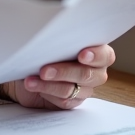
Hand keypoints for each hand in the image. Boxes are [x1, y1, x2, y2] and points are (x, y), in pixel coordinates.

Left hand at [0, 44, 114, 109]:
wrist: (29, 69)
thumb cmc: (44, 49)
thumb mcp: (52, 40)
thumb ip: (60, 39)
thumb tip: (54, 33)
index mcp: (96, 51)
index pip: (105, 55)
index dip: (96, 56)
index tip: (82, 55)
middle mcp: (94, 71)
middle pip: (87, 75)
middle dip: (64, 72)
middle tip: (44, 70)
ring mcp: (85, 88)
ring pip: (72, 89)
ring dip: (49, 85)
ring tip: (30, 81)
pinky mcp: (73, 101)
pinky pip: (63, 101)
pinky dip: (46, 92)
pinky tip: (33, 86)